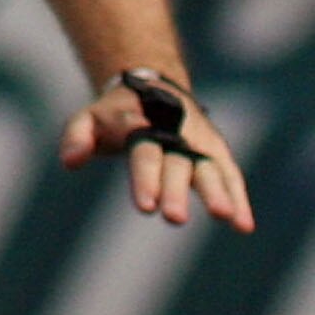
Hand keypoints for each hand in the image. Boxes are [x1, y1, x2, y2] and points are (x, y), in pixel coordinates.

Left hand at [58, 70, 254, 231]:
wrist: (156, 87)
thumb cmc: (117, 115)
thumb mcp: (90, 118)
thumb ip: (77, 136)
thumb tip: (70, 162)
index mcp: (143, 126)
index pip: (146, 154)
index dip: (147, 178)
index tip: (147, 207)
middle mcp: (176, 134)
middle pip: (178, 165)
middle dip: (177, 191)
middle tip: (174, 218)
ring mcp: (200, 143)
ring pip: (210, 169)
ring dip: (218, 194)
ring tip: (226, 217)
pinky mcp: (217, 153)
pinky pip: (230, 176)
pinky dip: (239, 199)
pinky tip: (244, 227)